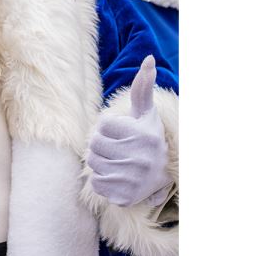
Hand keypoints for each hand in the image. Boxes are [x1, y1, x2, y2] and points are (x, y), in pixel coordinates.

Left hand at [86, 56, 170, 206]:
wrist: (162, 174)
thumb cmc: (148, 137)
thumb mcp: (145, 114)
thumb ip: (142, 87)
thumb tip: (148, 59)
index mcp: (142, 134)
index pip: (102, 126)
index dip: (108, 128)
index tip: (123, 134)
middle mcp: (140, 157)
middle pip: (93, 146)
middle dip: (102, 145)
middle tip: (117, 149)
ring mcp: (133, 179)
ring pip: (93, 165)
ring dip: (101, 162)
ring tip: (118, 162)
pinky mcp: (125, 196)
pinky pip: (96, 184)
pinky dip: (103, 181)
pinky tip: (118, 177)